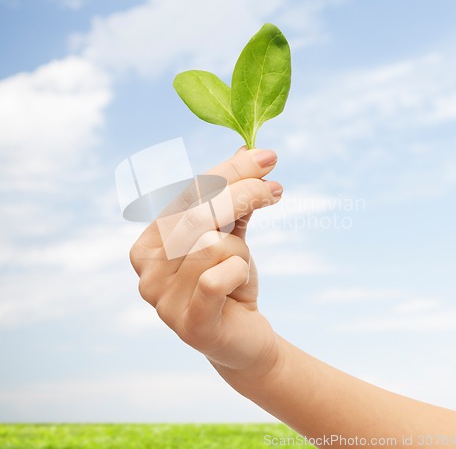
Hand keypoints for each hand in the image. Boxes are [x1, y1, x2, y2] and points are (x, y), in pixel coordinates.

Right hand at [130, 147, 282, 375]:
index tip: (266, 157)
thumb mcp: (231, 235)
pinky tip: (239, 287)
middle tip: (275, 189)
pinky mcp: (188, 324)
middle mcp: (146, 268)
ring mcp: (161, 299)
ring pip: (211, 246)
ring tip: (240, 269)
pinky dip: (238, 273)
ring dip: (239, 253)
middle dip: (243, 195)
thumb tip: (250, 149)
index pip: (186, 194)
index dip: (227, 172)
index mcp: (149, 241)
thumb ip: (233, 196)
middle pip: (195, 214)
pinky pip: (216, 278)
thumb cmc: (230, 281)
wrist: (244, 339)